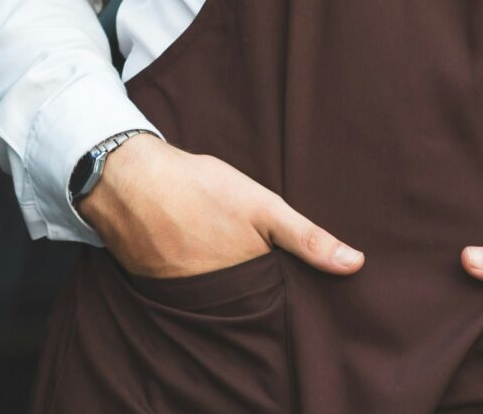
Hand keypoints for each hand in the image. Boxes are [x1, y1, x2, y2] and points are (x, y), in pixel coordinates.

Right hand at [79, 136, 365, 279]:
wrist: (126, 178)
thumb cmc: (197, 187)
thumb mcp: (260, 204)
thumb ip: (307, 237)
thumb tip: (356, 265)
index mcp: (245, 282)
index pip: (277, 304)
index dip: (289, 296)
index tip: (298, 288)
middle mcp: (215, 299)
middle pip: (245, 304)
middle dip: (256, 293)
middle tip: (255, 266)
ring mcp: (182, 295)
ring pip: (214, 300)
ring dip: (222, 288)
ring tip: (224, 260)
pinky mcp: (155, 287)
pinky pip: (183, 292)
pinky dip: (191, 280)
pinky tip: (193, 255)